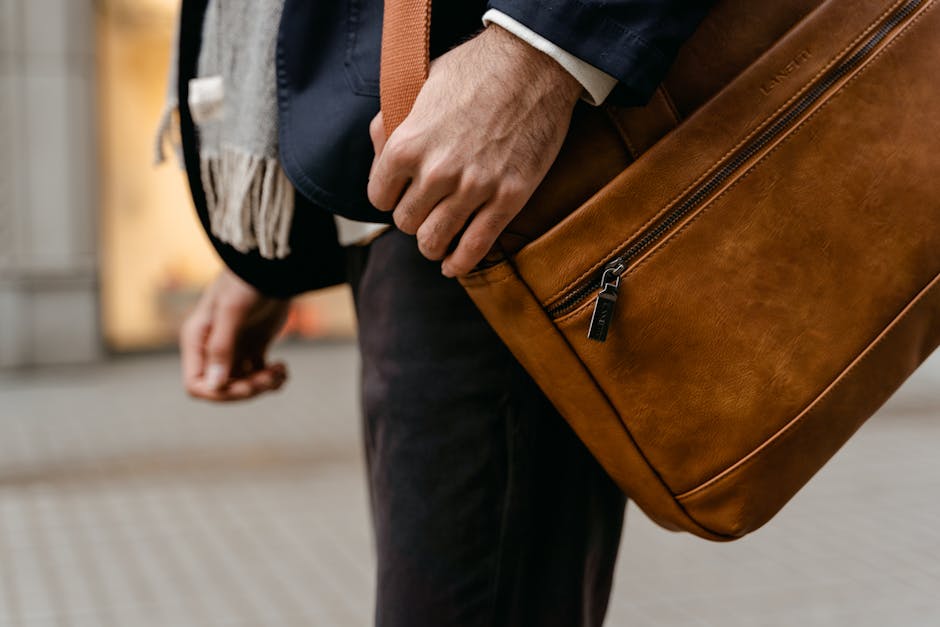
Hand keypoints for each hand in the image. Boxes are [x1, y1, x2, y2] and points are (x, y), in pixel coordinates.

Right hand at [180, 268, 289, 401]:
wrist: (272, 267)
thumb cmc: (245, 281)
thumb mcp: (231, 311)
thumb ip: (221, 347)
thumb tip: (214, 385)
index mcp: (198, 341)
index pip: (196, 384)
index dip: (218, 393)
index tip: (246, 386)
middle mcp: (213, 348)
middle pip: (222, 388)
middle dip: (247, 389)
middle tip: (269, 377)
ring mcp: (234, 349)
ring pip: (243, 384)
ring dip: (263, 385)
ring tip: (280, 371)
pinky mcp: (254, 347)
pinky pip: (259, 374)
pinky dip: (272, 378)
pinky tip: (283, 368)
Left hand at [367, 24, 581, 276]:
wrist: (533, 65)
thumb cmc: (474, 70)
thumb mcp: (419, 86)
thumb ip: (392, 123)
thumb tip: (379, 154)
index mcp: (406, 144)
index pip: (379, 197)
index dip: (388, 197)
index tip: (399, 195)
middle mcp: (436, 172)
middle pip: (406, 223)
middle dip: (412, 219)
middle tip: (424, 211)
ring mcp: (474, 188)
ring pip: (435, 241)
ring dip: (432, 245)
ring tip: (436, 242)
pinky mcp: (509, 198)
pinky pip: (476, 246)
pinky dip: (460, 263)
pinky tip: (453, 266)